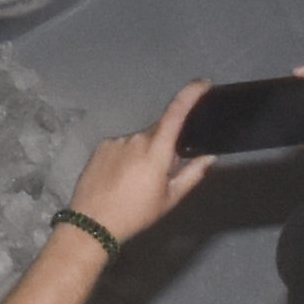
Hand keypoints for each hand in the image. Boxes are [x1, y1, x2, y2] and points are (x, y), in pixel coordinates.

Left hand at [68, 83, 216, 246]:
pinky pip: (123, 146)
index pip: (175, 113)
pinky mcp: (101, 146)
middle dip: (166, 147)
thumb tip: (209, 156)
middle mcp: (135, 138)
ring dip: (146, 154)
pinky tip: (122, 178)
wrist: (93, 220)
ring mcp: (116, 141)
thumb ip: (192, 174)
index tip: (202, 83)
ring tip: (138, 183)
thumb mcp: (170, 198)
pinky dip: (129, 157)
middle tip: (162, 176)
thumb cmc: (137, 212)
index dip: (190, 94)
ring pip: (140, 142)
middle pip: (159, 133)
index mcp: (155, 150)